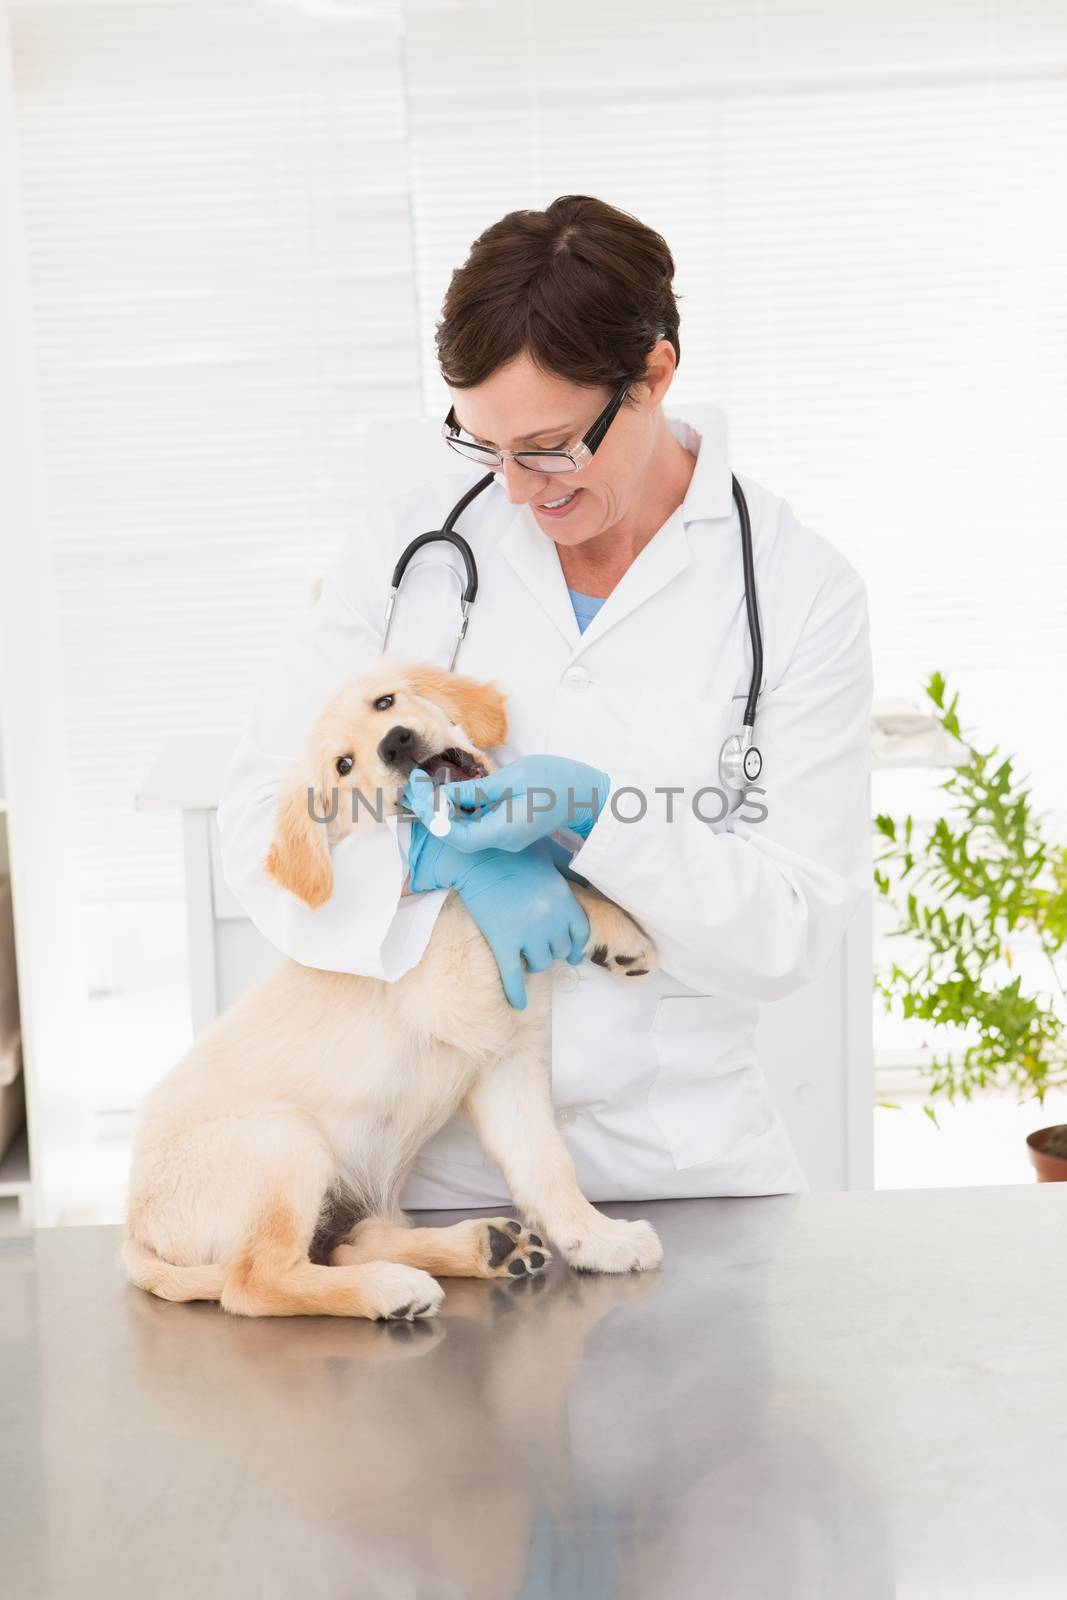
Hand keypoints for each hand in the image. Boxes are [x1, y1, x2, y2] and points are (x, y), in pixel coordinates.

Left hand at [404, 755, 610, 853]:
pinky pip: (477, 823)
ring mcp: (505, 837)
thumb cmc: (555, 781)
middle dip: (432, 811)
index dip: (432, 814)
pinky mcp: (508, 829)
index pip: (454, 835)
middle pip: (456, 834)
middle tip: (415, 784)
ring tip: (428, 784)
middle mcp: (500, 841)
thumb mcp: (513, 778)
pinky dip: (462, 808)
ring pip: (465, 828)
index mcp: (502, 832)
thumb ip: (477, 790)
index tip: (419, 788)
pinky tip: (454, 790)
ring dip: (445, 809)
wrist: (586, 793)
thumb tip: (444, 795)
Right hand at [406, 822, 589, 1009]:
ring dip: (535, 963)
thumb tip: (580, 884)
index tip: (572, 953)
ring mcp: (528, 934)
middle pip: (560, 951)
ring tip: (525, 957)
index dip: (576, 946)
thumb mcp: (550, 861)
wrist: (479, 857)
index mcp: (564, 901)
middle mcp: (552, 921)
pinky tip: (517, 1003)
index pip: (580, 934)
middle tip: (540, 947)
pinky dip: (516, 992)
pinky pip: (513, 976)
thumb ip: (567, 877)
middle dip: (552, 950)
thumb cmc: (513, 854)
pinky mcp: (503, 942)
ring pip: (540, 964)